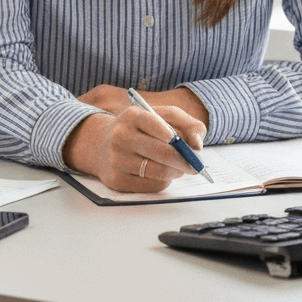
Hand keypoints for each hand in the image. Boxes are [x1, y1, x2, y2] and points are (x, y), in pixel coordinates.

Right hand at [64, 100, 206, 192]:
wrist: (103, 145)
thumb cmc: (141, 130)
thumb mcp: (162, 117)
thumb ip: (187, 124)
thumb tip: (197, 144)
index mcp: (131, 116)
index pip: (153, 123)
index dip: (171, 134)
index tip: (183, 143)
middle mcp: (120, 136)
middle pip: (161, 152)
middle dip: (184, 160)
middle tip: (195, 165)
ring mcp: (116, 159)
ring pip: (158, 172)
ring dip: (176, 172)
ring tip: (179, 168)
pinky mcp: (117, 180)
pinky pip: (151, 186)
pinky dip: (163, 181)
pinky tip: (162, 174)